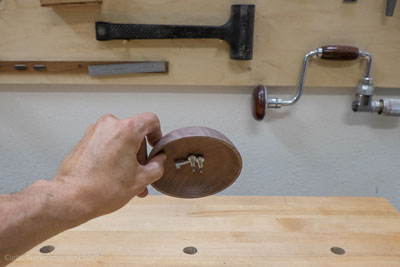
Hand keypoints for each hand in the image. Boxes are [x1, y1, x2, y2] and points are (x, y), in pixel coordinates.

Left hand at [50, 113, 165, 223]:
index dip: (157, 134)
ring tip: (127, 179)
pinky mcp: (85, 140)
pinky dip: (114, 156)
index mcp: (126, 130)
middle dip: (140, 153)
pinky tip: (114, 176)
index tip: (155, 147)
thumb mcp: (140, 180)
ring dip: (127, 157)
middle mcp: (109, 125)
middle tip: (140, 173)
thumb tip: (158, 161)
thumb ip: (157, 166)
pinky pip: (107, 143)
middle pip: (135, 133)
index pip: (151, 120)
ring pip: (121, 139)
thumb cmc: (101, 189)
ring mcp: (95, 131)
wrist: (71, 198)